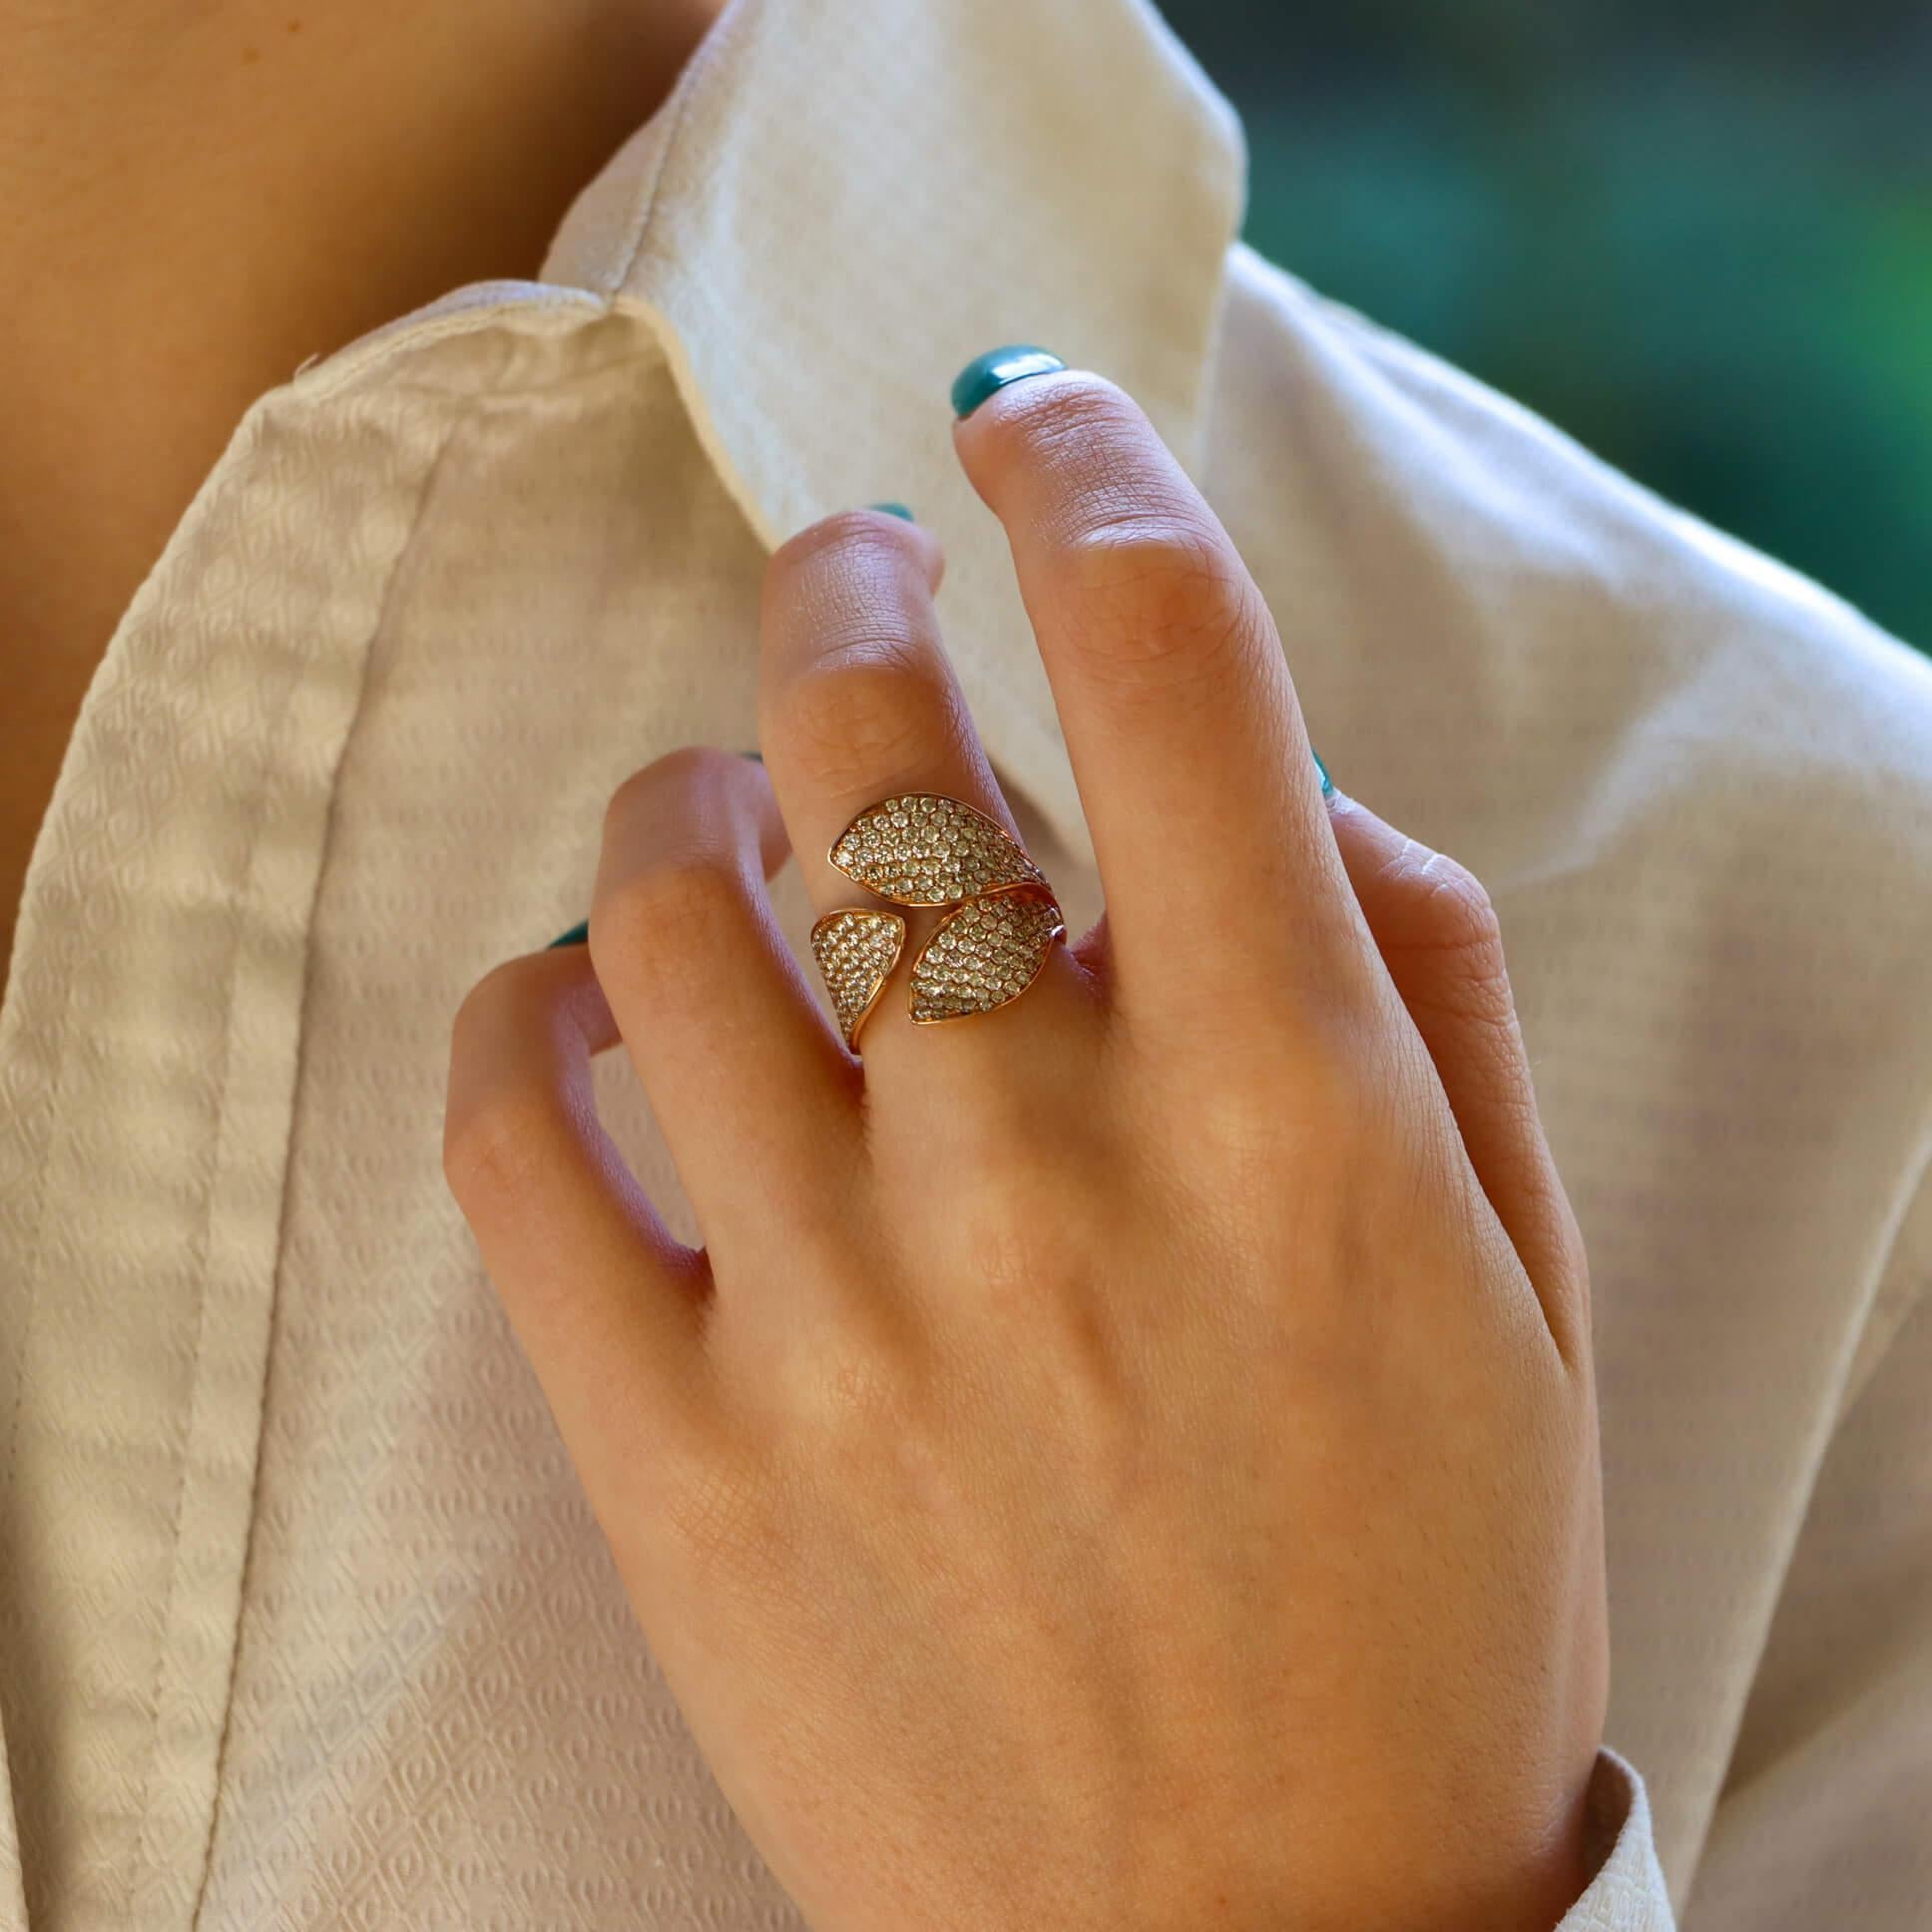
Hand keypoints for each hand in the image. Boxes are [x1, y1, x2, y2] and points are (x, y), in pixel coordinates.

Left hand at [444, 359, 1609, 1931]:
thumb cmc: (1423, 1612)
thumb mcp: (1523, 1283)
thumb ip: (1423, 980)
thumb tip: (1264, 790)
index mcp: (1289, 1108)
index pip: (1169, 661)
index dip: (1086, 474)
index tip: (1031, 422)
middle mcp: (1048, 1169)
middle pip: (864, 721)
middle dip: (848, 583)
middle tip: (847, 569)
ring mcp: (834, 1308)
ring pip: (665, 896)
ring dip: (687, 791)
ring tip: (720, 803)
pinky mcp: (676, 1450)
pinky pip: (512, 1129)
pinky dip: (525, 1008)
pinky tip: (585, 998)